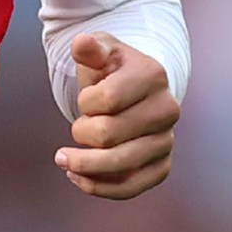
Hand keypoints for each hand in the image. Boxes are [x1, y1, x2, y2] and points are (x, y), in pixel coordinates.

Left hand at [54, 31, 179, 199]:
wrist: (137, 90)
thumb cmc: (111, 69)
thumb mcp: (100, 50)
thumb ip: (89, 48)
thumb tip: (82, 44)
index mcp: (152, 75)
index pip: (105, 100)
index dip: (85, 102)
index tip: (85, 100)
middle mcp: (167, 109)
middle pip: (108, 135)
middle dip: (81, 132)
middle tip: (78, 126)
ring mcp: (167, 140)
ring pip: (120, 166)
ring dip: (83, 165)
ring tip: (64, 159)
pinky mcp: (162, 166)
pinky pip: (131, 187)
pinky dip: (99, 186)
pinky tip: (78, 177)